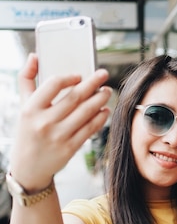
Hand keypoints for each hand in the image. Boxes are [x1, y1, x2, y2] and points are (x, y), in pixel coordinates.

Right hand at [10, 53, 111, 189]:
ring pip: (85, 112)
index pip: (52, 85)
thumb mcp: (22, 106)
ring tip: (106, 91)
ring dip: (100, 99)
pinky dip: (100, 117)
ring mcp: (58, 136)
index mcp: (30, 109)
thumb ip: (27, 80)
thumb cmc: (27, 131)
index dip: (69, 78)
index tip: (79, 75)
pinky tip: (105, 109)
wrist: (28, 167)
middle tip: (104, 74)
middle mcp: (44, 122)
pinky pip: (90, 129)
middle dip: (92, 84)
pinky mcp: (70, 148)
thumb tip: (34, 56)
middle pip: (74, 98)